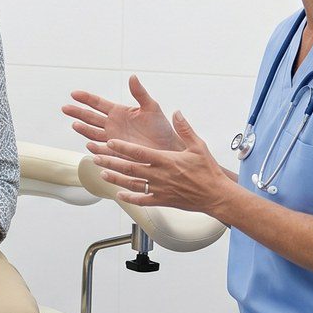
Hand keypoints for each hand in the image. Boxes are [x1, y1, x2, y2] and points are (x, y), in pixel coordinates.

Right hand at [64, 76, 181, 154]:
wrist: (168, 147)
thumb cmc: (161, 127)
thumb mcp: (151, 107)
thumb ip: (140, 93)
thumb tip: (132, 76)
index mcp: (118, 112)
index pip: (98, 103)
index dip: (86, 98)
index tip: (74, 94)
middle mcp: (112, 125)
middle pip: (90, 117)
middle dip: (77, 112)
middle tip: (65, 108)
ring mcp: (113, 138)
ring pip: (93, 133)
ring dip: (83, 129)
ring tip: (75, 125)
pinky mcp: (117, 152)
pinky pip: (103, 150)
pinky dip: (95, 148)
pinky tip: (89, 145)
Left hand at [92, 110, 238, 215]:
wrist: (216, 196)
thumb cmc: (208, 171)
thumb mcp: (198, 146)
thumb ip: (185, 129)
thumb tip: (176, 112)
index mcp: (166, 160)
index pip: (139, 152)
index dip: (122, 147)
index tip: (109, 142)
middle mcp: (159, 175)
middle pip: (130, 168)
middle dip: (111, 162)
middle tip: (96, 157)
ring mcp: (159, 189)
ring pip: (132, 184)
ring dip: (115, 178)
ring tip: (102, 172)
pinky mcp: (162, 200)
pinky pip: (142, 200)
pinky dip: (129, 197)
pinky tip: (119, 194)